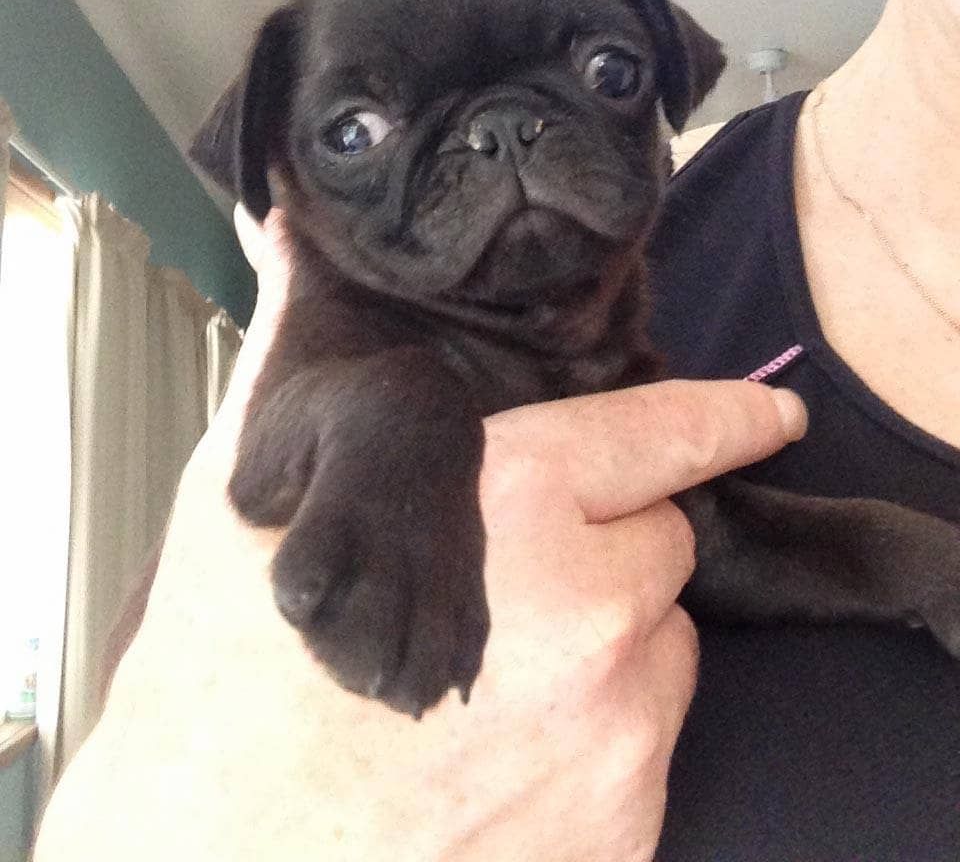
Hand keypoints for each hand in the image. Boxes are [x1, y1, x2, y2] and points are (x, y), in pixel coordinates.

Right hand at [35, 208, 804, 861]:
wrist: (202, 861)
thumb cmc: (219, 686)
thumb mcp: (246, 488)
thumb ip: (301, 346)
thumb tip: (294, 240)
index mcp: (510, 507)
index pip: (663, 435)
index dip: (721, 416)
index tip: (766, 413)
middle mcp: (587, 618)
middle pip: (660, 546)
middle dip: (603, 549)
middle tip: (503, 582)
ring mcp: (613, 739)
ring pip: (658, 652)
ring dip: (601, 649)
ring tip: (489, 675)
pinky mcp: (618, 833)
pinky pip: (642, 753)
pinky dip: (592, 742)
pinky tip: (494, 754)